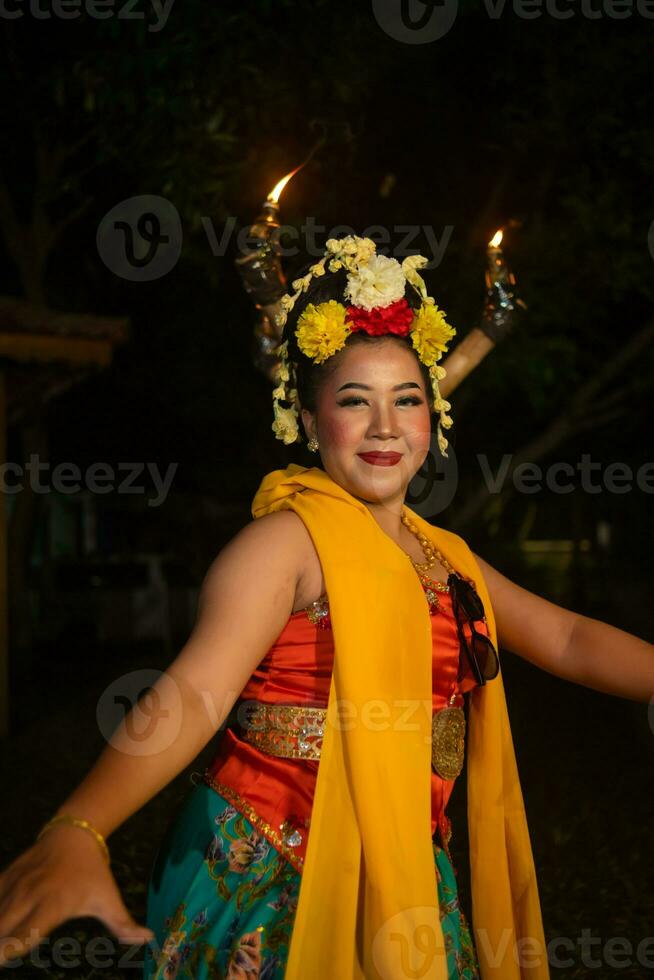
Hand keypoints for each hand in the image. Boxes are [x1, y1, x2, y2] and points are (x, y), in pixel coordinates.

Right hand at [0, 824, 154, 967]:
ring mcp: (16, 885)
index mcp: (54, 905)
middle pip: (1, 928)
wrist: (74, 834)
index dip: (11, 950)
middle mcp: (30, 896)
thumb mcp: (109, 898)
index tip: (5, 959)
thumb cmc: (93, 873)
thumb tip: (148, 940)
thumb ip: (123, 924)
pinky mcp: (6, 876)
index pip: (26, 934)